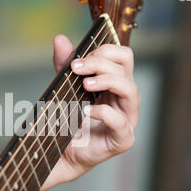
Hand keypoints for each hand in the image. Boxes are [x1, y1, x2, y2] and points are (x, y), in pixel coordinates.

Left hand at [42, 35, 139, 190]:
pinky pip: (120, 122)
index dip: (104, 52)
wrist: (63, 151)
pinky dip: (104, 113)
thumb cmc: (69, 119)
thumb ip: (65, 64)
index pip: (123, 57)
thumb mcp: (66, 86)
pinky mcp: (123, 139)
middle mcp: (125, 99)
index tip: (79, 59)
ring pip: (130, 91)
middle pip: (126, 69)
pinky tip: (86, 111)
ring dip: (107, 82)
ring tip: (85, 84)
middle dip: (100, 64)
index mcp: (116, 83)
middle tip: (77, 68)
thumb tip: (59, 39)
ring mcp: (127, 119)